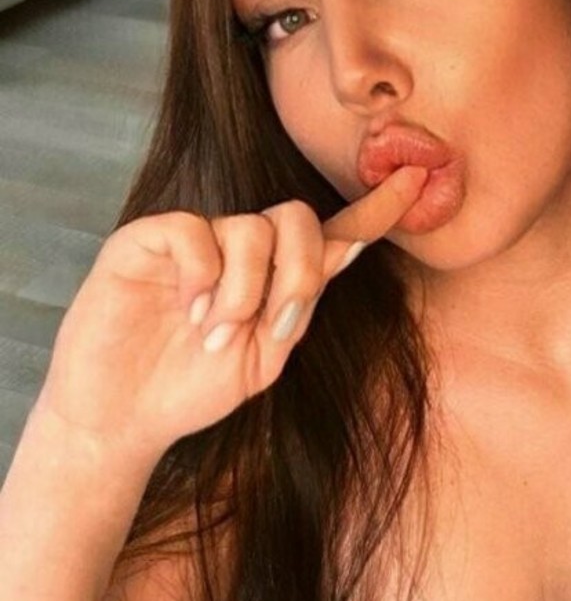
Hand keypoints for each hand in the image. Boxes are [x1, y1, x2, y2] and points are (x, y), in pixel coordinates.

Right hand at [33, 165, 429, 467]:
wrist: (122, 418)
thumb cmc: (190, 388)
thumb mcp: (264, 356)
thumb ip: (302, 305)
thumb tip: (348, 248)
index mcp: (275, 279)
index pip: (332, 232)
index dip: (375, 208)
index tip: (417, 182)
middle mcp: (238, 250)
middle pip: (298, 219)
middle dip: (301, 274)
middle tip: (274, 327)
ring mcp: (194, 241)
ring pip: (251, 228)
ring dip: (245, 293)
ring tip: (214, 334)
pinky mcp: (146, 240)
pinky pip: (195, 229)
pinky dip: (203, 274)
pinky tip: (188, 310)